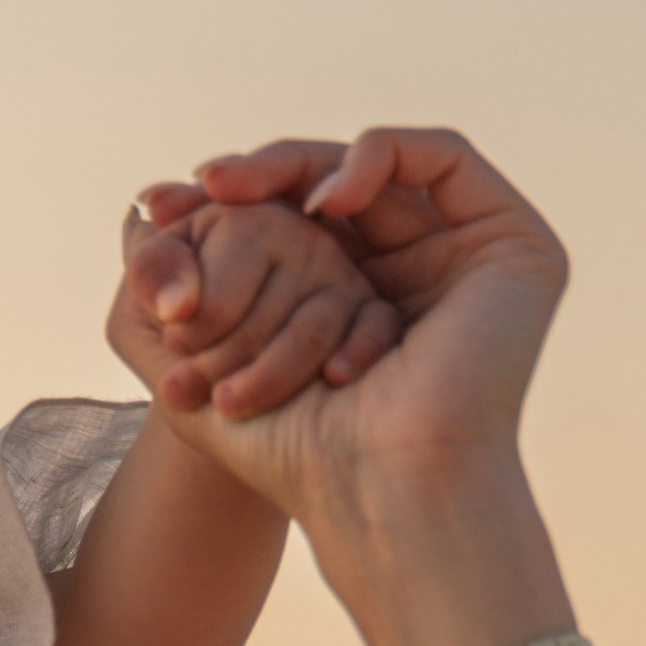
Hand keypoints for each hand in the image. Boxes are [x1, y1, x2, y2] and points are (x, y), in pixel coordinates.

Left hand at [112, 128, 569, 539]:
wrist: (376, 488)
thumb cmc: (290, 454)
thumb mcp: (193, 370)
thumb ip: (154, 305)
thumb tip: (132, 222)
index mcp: (353, 308)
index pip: (293, 227)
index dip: (232, 205)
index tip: (159, 209)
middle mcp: (412, 279)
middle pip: (333, 191)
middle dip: (260, 177)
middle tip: (204, 186)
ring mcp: (467, 259)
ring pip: (378, 170)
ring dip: (303, 169)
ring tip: (248, 195)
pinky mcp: (513, 244)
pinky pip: (442, 157)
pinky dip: (374, 158)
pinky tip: (322, 203)